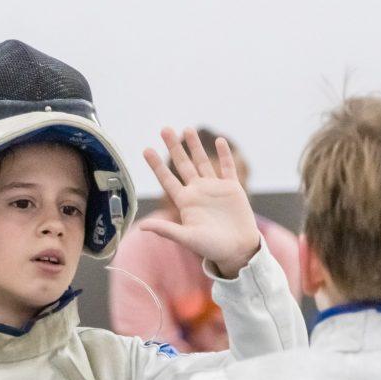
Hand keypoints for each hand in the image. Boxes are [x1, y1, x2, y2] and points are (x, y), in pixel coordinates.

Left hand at [138, 128, 260, 277]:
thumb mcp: (187, 239)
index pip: (167, 179)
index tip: (146, 150)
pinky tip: (218, 140)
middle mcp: (198, 191)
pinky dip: (224, 154)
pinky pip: (227, 167)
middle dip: (174, 147)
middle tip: (165, 129)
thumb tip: (142, 227)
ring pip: (203, 162)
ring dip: (195, 146)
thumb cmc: (211, 248)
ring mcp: (215, 188)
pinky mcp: (232, 188)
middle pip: (183, 164)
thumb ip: (167, 230)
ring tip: (187, 129)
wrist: (238, 250)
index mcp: (185, 202)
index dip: (157, 165)